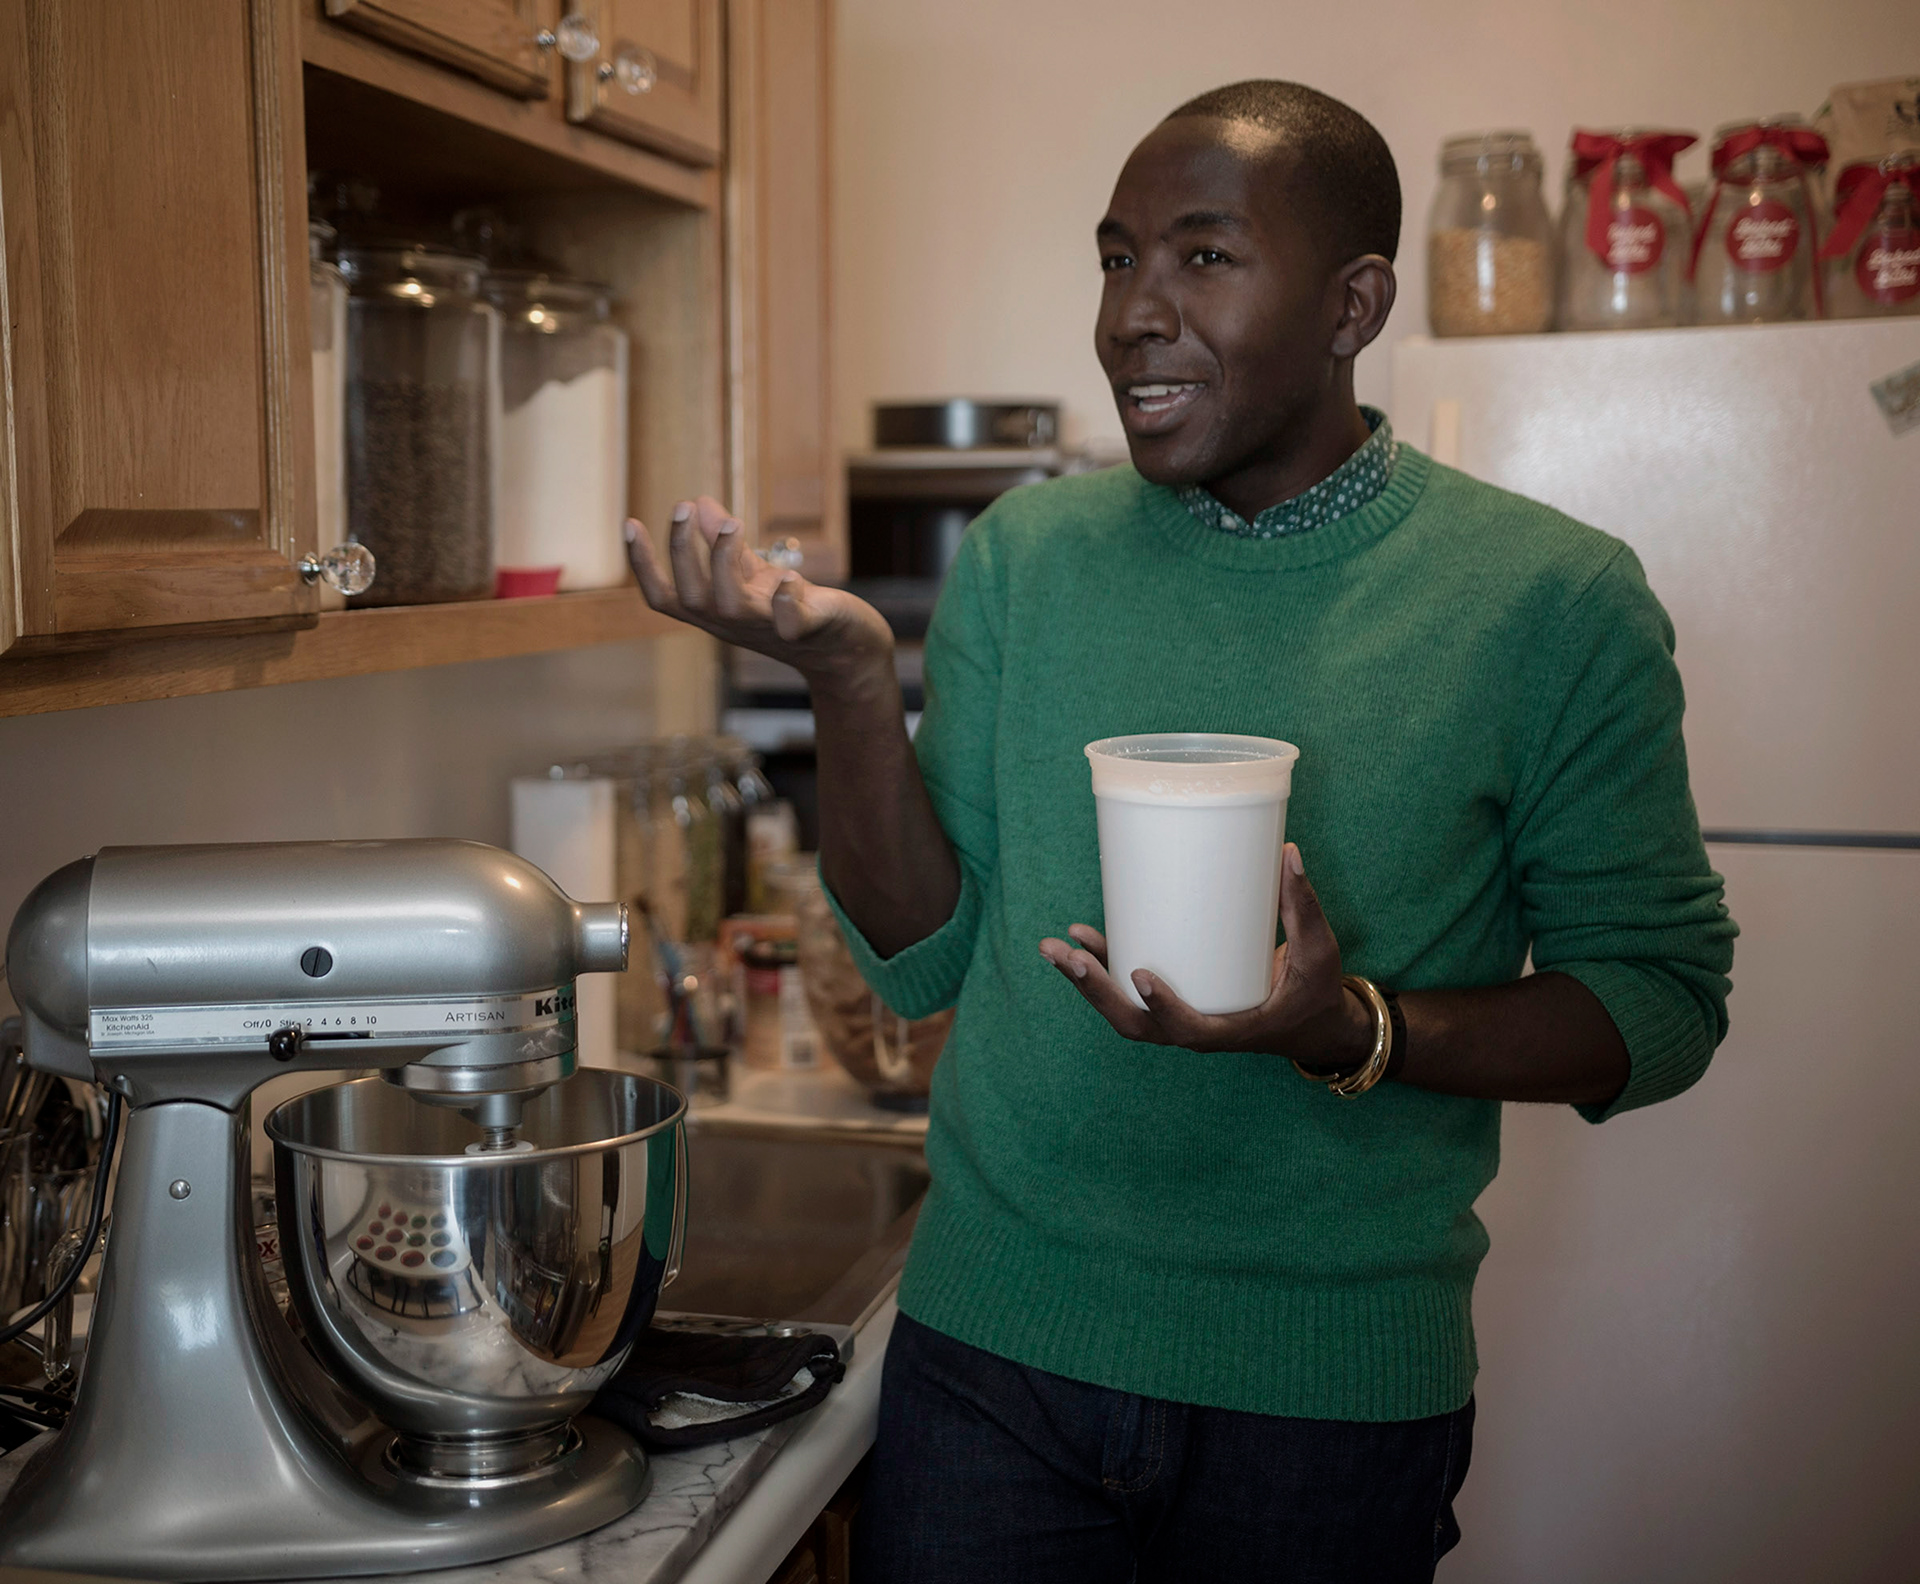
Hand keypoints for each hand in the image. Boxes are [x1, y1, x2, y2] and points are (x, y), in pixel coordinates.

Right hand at [626, 497, 893, 688]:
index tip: (629, 523)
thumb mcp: (752, 573)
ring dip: (724, 562)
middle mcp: (733, 623)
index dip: (643, 564)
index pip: (665, 596)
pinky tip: (787, 576)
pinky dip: (786, 601)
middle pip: (690, 597)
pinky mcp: (809, 628)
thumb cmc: (792, 609)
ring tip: (732, 523)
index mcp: (714, 610)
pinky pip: (792, 622)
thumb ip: (725, 543)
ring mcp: (768, 627)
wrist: (844, 649)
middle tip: (682, 506)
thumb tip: (700, 503)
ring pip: (729, 605)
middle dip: (681, 552)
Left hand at [1038, 843, 1371, 1061]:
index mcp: (1233, 1030)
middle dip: (1096, 991)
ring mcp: (1180, 1018)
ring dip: (1085, 982)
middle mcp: (1198, 1030)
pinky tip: (1078, 939)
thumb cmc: (1316, 990)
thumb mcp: (1319, 953)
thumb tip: (1289, 851)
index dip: (1163, 1009)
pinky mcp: (1173, 1000)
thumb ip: (1303, 906)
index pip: (1189, 1032)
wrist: (1311, 1022)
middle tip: (1068, 954)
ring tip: (1055, 946)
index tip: (1140, 975)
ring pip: (1123, 1012)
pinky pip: (1127, 994)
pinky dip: (1101, 969)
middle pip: (1136, 1024)